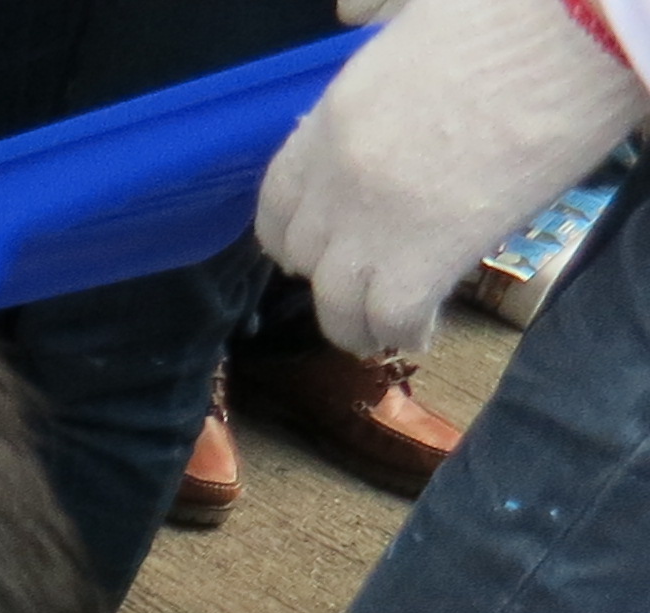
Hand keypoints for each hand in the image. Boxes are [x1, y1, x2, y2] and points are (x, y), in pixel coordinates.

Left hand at [259, 0, 643, 357]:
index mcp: (331, 118)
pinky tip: (423, 332)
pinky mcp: (425, 258)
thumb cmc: (511, 9)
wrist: (580, 33)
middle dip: (328, 276)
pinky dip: (404, 333)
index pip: (277, 201)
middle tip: (360, 284)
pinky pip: (391, 320)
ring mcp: (375, 222)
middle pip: (305, 257)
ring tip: (384, 328)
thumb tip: (351, 12)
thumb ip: (373, 15)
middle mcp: (337, 178)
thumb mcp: (416, 2)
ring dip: (357, 323)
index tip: (314, 247)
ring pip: (336, 305)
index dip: (291, 233)